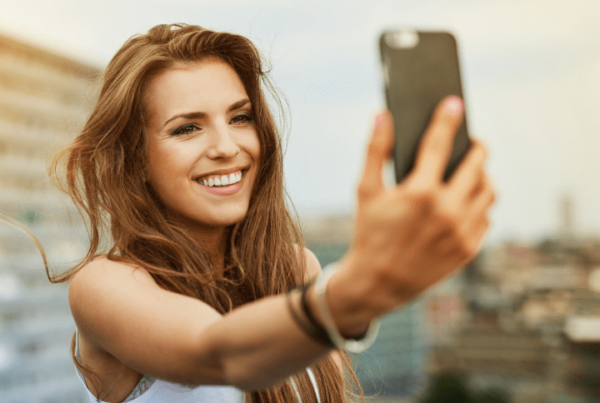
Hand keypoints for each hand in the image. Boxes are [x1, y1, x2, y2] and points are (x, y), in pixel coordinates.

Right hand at [337, 96, 494, 318]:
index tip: (454, 104)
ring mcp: (462, 231)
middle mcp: (447, 210)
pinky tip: (467, 200)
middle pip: (477, 164)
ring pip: (488, 191)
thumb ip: (374, 150)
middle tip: (473, 141)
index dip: (447, 120)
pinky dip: (480, 203)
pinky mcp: (470, 249)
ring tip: (472, 171)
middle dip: (477, 147)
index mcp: (420, 192)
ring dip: (483, 175)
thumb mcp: (366, 191)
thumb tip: (382, 115)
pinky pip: (487, 216)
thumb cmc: (369, 232)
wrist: (379, 282)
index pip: (439, 144)